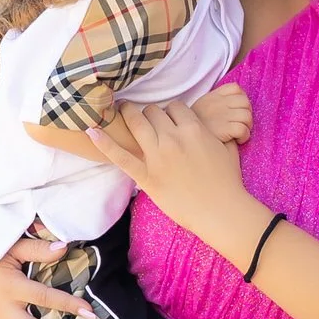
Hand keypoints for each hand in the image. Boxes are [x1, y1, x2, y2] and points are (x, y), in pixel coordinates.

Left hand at [90, 98, 266, 262]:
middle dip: (151, 114)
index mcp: (194, 129)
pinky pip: (120, 156)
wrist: (221, 211)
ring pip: (138, 123)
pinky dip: (104, 143)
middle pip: (154, 112)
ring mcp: (158, 156)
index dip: (171, 112)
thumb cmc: (228, 182)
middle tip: (148, 120)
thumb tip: (211, 127)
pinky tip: (90, 130)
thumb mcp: (227, 148)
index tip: (169, 119)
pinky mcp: (146, 176)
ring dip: (128, 114)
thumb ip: (215, 133)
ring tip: (121, 110)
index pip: (175, 107)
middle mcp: (173, 138)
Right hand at [192, 82, 252, 144]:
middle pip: (245, 102)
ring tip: (240, 133)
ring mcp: (222, 116)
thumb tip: (233, 104)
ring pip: (247, 116)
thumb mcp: (201, 108)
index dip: (242, 98)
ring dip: (247, 126)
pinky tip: (238, 140)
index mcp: (213, 96)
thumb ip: (215, 103)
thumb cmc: (195, 129)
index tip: (238, 110)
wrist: (184, 141)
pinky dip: (245, 136)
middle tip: (242, 123)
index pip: (235, 88)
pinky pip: (243, 129)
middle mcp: (218, 103)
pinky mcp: (224, 130)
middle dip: (247, 113)